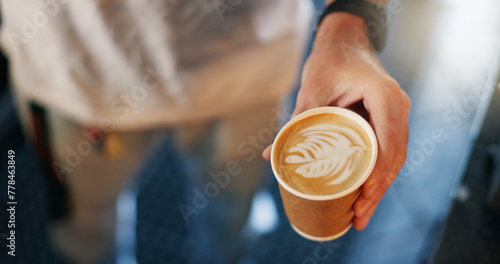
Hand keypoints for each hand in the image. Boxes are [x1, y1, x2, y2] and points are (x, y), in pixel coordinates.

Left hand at [262, 13, 409, 229]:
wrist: (345, 40)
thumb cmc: (329, 61)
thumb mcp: (312, 90)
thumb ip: (295, 123)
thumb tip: (269, 155)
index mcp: (384, 97)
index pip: (388, 143)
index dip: (377, 174)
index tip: (362, 197)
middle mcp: (397, 106)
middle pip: (394, 158)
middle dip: (378, 190)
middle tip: (358, 217)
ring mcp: (397, 114)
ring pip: (394, 158)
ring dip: (380, 188)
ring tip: (361, 216)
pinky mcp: (389, 120)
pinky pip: (389, 151)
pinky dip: (379, 174)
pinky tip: (367, 195)